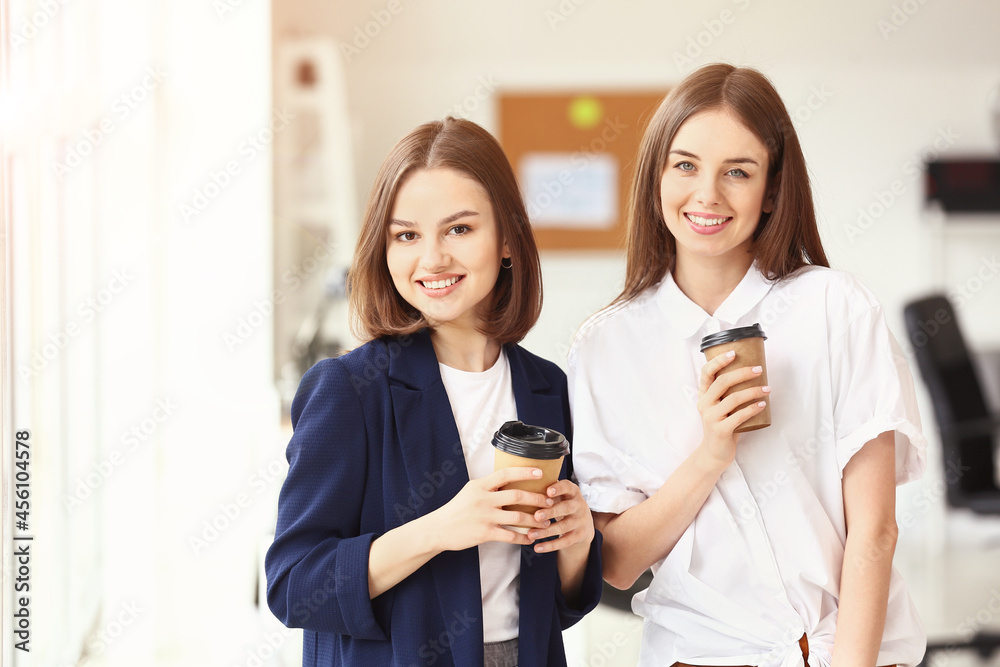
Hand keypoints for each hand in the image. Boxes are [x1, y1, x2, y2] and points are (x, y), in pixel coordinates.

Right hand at [429, 467, 551, 551]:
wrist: (439, 528)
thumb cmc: (457, 509)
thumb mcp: (470, 491)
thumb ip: (488, 487)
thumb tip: (509, 481)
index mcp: (480, 486)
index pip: (505, 474)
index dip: (524, 472)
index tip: (540, 472)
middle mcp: (483, 499)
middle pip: (517, 496)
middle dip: (537, 499)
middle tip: (549, 502)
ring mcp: (484, 516)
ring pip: (517, 517)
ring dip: (535, 521)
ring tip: (546, 522)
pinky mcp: (484, 533)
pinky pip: (510, 535)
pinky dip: (523, 537)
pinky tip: (530, 538)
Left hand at [526, 479, 594, 554]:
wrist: (583, 523)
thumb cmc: (563, 504)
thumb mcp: (560, 495)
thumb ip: (547, 490)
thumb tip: (520, 484)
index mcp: (573, 492)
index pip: (567, 487)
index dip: (558, 489)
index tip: (547, 491)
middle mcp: (579, 505)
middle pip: (566, 508)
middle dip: (551, 512)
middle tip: (536, 516)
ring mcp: (581, 521)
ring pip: (563, 527)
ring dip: (546, 531)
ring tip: (530, 534)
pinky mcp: (579, 536)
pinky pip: (564, 542)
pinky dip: (550, 545)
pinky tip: (537, 547)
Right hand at [697, 350, 769, 465]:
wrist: (714, 454)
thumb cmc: (723, 427)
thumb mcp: (721, 408)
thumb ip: (729, 395)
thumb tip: (755, 376)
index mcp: (704, 396)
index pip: (706, 373)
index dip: (718, 361)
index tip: (734, 353)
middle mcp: (705, 404)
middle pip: (722, 382)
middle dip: (742, 373)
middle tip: (759, 370)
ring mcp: (711, 417)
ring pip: (733, 398)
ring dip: (753, 391)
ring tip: (767, 389)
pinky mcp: (720, 430)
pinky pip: (739, 416)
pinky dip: (753, 409)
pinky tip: (762, 404)